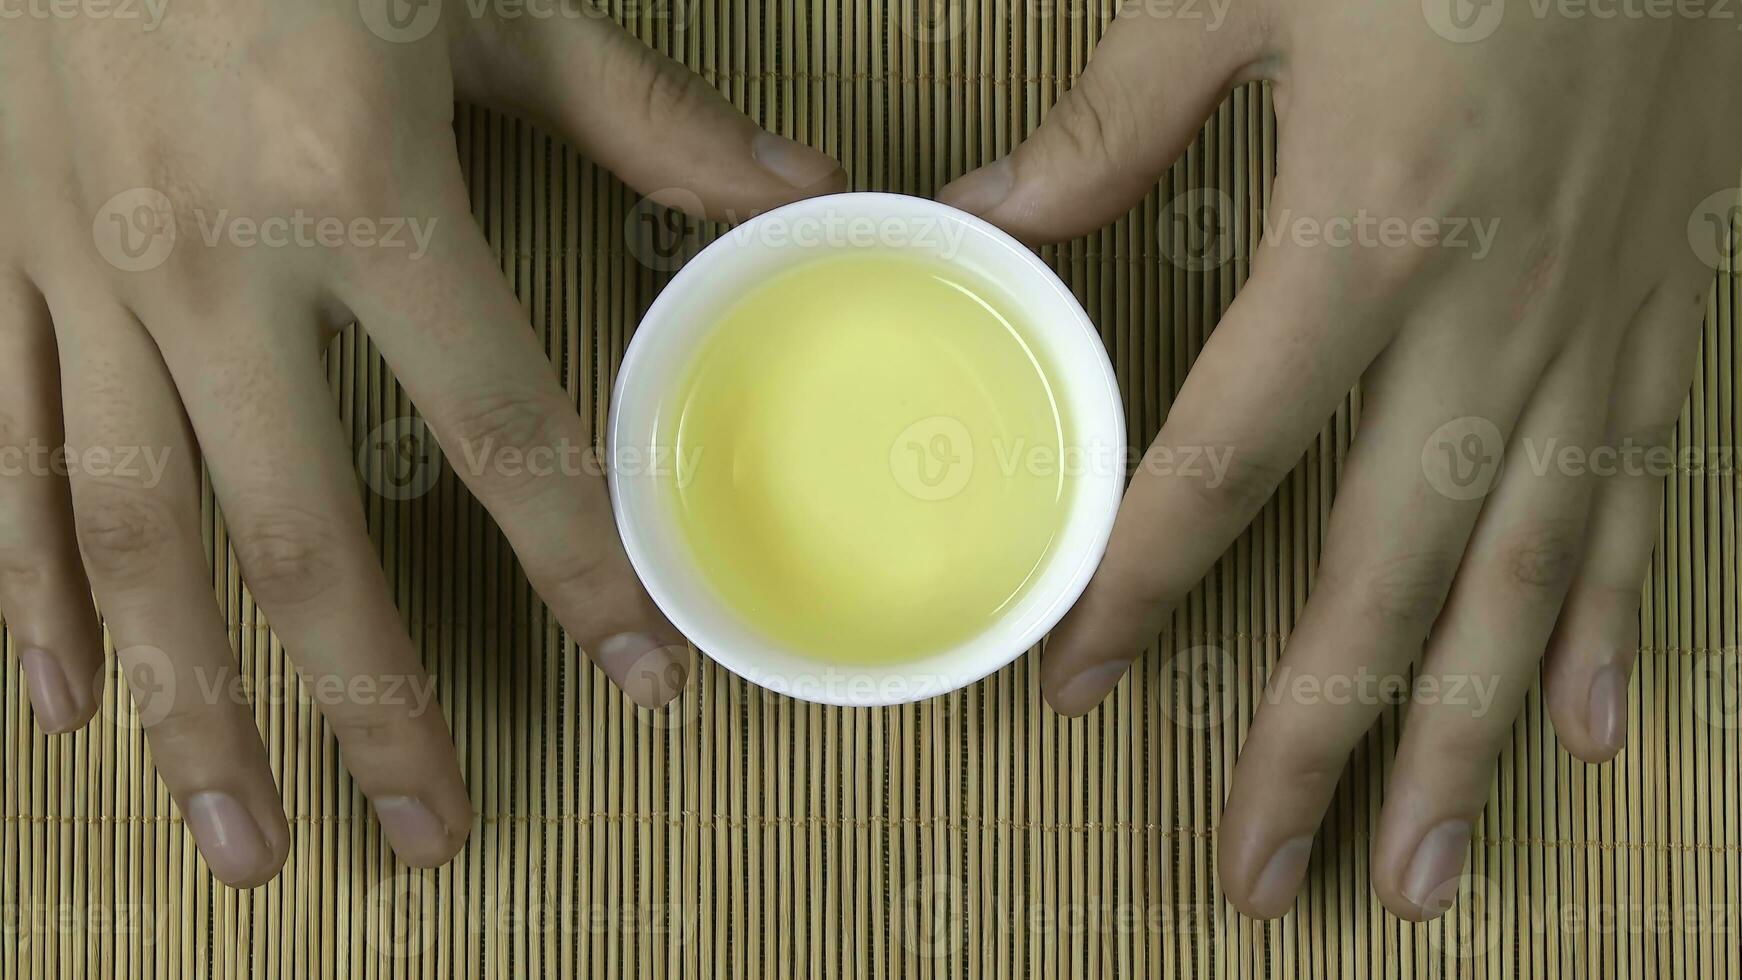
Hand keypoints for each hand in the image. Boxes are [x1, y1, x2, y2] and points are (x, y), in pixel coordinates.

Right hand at [0, 0, 842, 886]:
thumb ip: (643, 116)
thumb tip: (793, 194)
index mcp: (359, 194)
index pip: (503, 430)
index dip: (582, 568)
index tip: (644, 678)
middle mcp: (212, 266)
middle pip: (300, 538)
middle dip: (372, 705)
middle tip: (430, 833)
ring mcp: (85, 275)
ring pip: (134, 535)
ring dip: (194, 707)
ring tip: (246, 842)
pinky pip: (4, 454)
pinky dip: (28, 593)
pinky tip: (66, 706)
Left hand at [941, 2, 1736, 918]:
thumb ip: (1111, 121)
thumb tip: (985, 211)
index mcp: (1366, 233)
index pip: (1228, 464)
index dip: (1148, 587)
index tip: (1082, 681)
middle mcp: (1492, 315)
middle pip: (1395, 575)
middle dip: (1324, 741)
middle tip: (1270, 875)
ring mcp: (1596, 325)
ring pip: (1530, 576)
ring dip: (1474, 737)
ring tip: (1426, 870)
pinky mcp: (1665, 304)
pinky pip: (1644, 492)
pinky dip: (1613, 616)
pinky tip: (1588, 724)